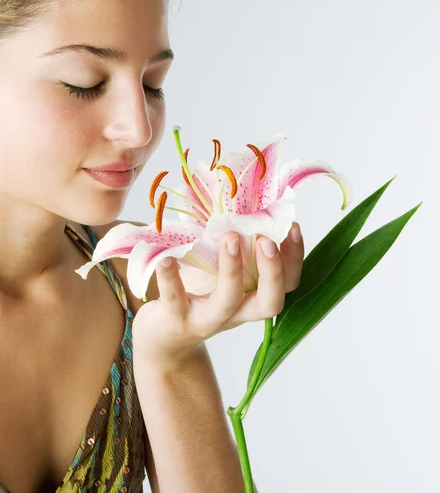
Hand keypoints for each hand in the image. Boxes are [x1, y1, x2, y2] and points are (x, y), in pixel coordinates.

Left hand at [131, 222, 303, 366]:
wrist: (165, 335)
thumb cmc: (198, 290)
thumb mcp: (221, 266)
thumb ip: (235, 239)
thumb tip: (237, 189)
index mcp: (254, 296)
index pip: (288, 283)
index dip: (294, 257)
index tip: (292, 226)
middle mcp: (237, 312)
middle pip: (270, 302)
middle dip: (273, 270)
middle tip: (265, 239)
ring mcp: (207, 319)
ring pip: (227, 301)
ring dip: (232, 270)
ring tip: (230, 237)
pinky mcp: (176, 320)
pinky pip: (175, 299)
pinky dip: (171, 278)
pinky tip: (166, 258)